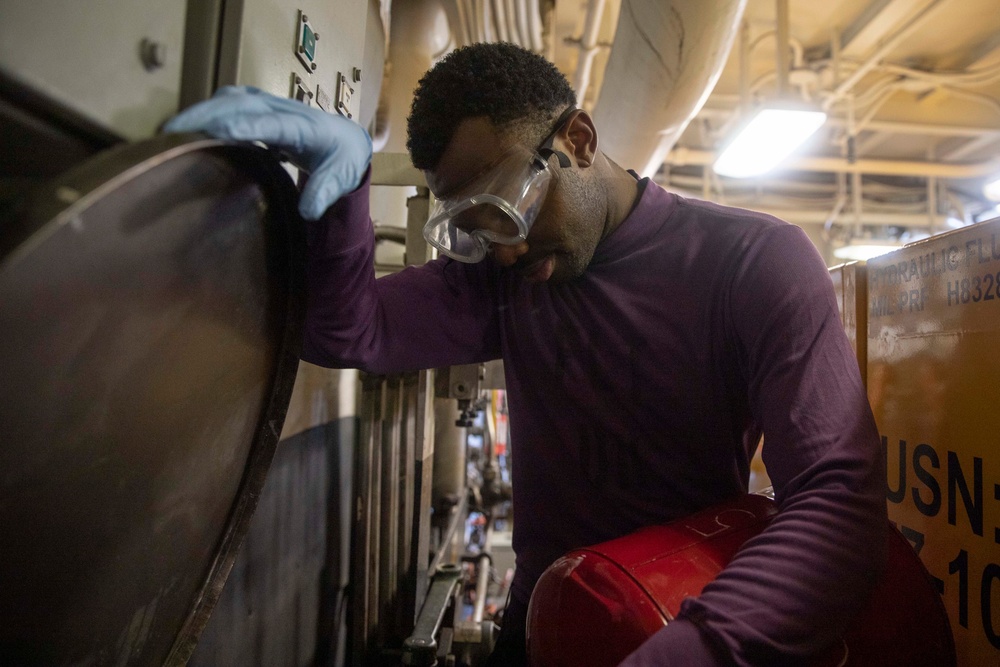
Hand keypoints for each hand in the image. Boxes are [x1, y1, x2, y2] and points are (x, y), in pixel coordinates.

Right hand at [164, 86, 371, 219]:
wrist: (345, 139)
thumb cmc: (343, 158)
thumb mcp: (342, 177)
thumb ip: (326, 191)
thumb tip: (308, 211)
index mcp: (306, 127)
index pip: (274, 124)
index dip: (248, 126)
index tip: (221, 132)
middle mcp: (284, 110)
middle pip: (242, 104)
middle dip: (207, 115)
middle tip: (173, 133)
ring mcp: (270, 107)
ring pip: (231, 101)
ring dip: (202, 111)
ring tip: (171, 131)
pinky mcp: (259, 110)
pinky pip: (230, 106)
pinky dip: (208, 114)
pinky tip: (188, 132)